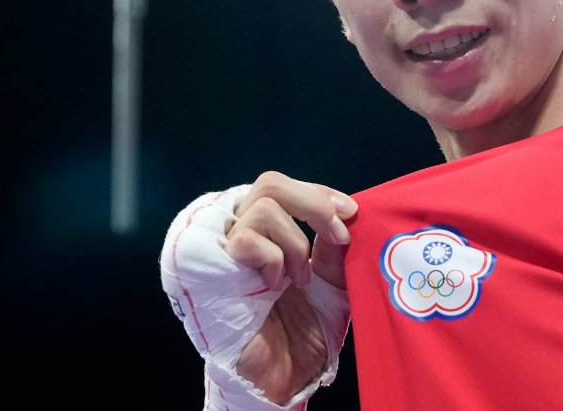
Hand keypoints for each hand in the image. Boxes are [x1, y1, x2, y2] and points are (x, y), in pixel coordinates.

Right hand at [223, 171, 357, 401]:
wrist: (284, 378)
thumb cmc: (303, 335)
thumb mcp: (333, 283)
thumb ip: (333, 248)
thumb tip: (343, 212)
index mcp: (268, 234)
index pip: (285, 188)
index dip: (319, 192)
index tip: (350, 211)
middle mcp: (242, 236)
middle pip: (269, 184)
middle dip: (313, 203)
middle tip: (337, 232)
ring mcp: (225, 253)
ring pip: (261, 208)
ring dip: (294, 243)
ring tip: (300, 279)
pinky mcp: (212, 272)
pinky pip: (244, 240)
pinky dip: (272, 259)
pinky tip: (275, 286)